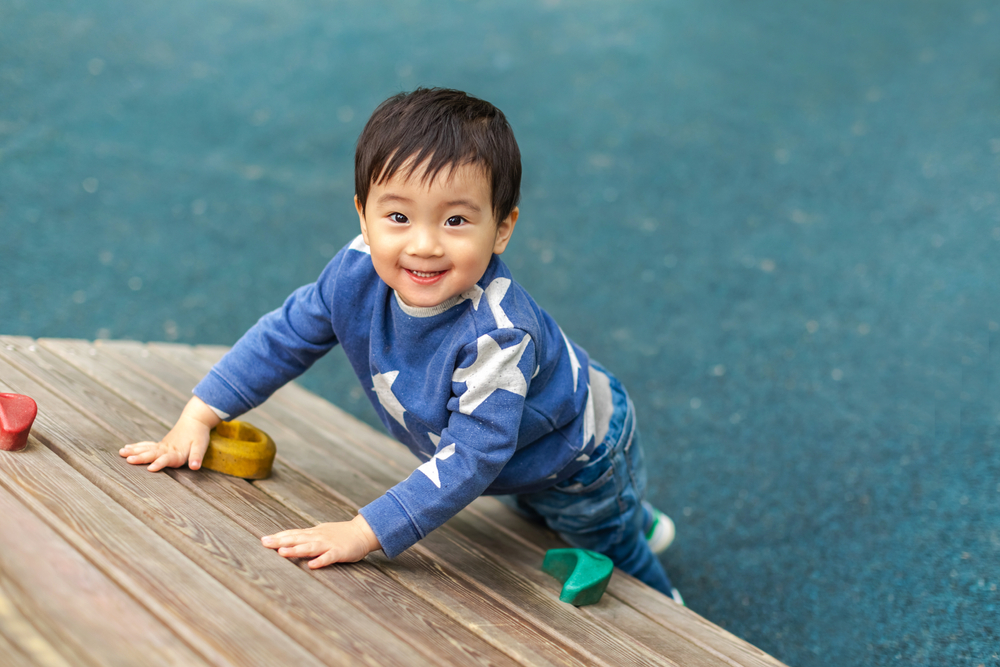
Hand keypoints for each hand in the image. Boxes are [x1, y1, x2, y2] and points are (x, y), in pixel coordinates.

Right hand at [119, 396, 221, 471]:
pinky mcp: (160, 444)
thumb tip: (195, 467)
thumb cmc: (199, 434)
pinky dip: (136, 446)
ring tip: (121, 452)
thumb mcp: (201, 446)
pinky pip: (146, 445)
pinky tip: (126, 448)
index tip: (150, 468)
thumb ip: (196, 457)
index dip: (159, 463)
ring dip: (134, 450)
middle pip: (152, 453)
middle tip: (129, 460)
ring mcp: (162, 445)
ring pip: (146, 448)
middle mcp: (167, 448)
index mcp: (176, 452)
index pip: (167, 458)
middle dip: (141, 457)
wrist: (195, 420)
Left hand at [261, 515, 381, 567]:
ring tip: (282, 552)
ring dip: (296, 550)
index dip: (279, 536)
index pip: (293, 534)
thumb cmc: (340, 534)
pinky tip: (312, 565)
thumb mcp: (321, 532)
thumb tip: (289, 539)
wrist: (363, 532)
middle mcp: (318, 537)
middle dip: (281, 541)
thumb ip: (306, 537)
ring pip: (310, 547)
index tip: (264, 539)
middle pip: (297, 539)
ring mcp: (329, 544)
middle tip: (265, 543)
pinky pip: (329, 557)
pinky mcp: (339, 552)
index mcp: (313, 533)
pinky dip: (321, 560)